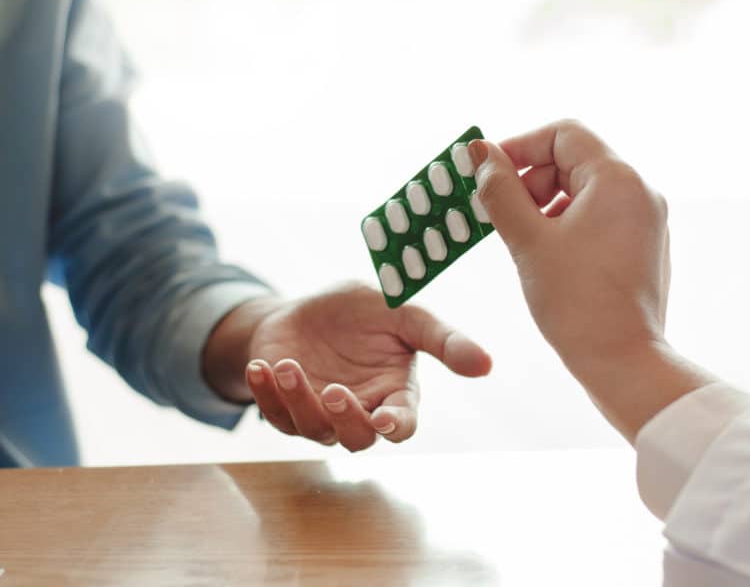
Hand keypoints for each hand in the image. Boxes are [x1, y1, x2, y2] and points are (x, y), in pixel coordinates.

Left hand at [205, 284, 490, 451]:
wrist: (304, 310)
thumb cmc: (360, 311)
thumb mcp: (402, 313)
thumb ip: (442, 339)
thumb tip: (487, 365)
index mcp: (395, 392)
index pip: (403, 424)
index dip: (396, 426)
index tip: (386, 418)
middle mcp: (361, 411)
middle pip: (358, 439)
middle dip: (346, 419)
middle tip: (334, 389)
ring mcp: (322, 415)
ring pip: (314, 430)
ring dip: (298, 401)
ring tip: (286, 365)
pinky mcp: (286, 411)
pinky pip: (276, 415)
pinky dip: (266, 394)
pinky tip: (262, 367)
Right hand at [468, 120, 708, 439]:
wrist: (623, 363)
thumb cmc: (577, 303)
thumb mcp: (528, 240)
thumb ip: (500, 190)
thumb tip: (480, 152)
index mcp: (619, 180)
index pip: (563, 134)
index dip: (520, 146)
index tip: (487, 172)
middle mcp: (640, 193)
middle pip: (574, 160)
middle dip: (531, 180)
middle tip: (497, 212)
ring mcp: (646, 221)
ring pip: (584, 191)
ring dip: (544, 204)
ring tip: (518, 239)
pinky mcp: (643, 248)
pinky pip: (598, 218)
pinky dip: (565, 225)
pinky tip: (543, 256)